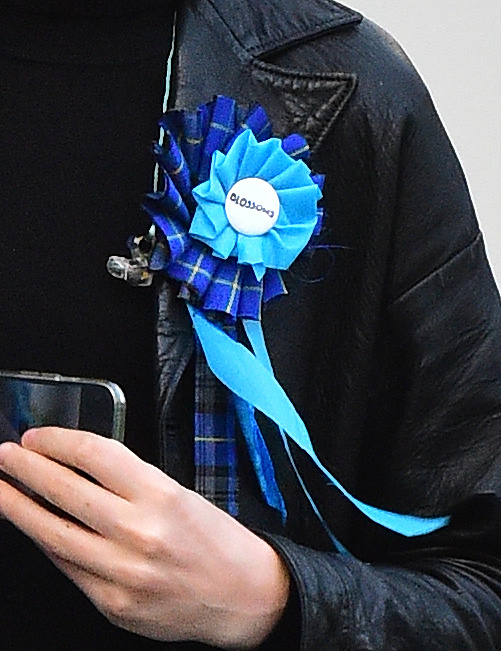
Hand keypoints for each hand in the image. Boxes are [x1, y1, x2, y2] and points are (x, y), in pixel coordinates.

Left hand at [0, 428, 289, 647]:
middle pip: (65, 491)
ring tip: (1, 491)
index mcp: (161, 495)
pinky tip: (36, 530)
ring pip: (53, 534)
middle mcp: (139, 532)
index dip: (58, 441)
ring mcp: (123, 572)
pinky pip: (67, 568)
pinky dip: (47, 545)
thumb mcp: (179, 494)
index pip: (94, 454)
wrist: (241, 595)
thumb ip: (129, 483)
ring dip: (18, 509)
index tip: (38, 437)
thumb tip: (75, 470)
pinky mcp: (113, 604)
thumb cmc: (214, 539)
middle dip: (26, 469)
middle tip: (6, 455)